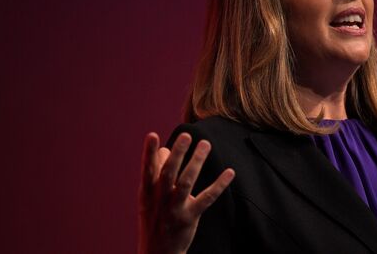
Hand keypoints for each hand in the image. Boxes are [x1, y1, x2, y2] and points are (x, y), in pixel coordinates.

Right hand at [138, 132, 234, 253]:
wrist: (157, 253)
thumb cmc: (154, 218)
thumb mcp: (149, 198)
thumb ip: (156, 173)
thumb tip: (164, 149)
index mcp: (147, 192)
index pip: (147, 169)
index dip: (148, 153)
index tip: (152, 135)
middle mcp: (160, 199)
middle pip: (168, 173)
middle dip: (177, 154)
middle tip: (186, 135)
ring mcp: (175, 208)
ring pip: (187, 182)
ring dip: (196, 162)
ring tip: (205, 144)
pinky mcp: (190, 217)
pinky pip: (207, 198)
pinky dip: (219, 184)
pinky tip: (229, 172)